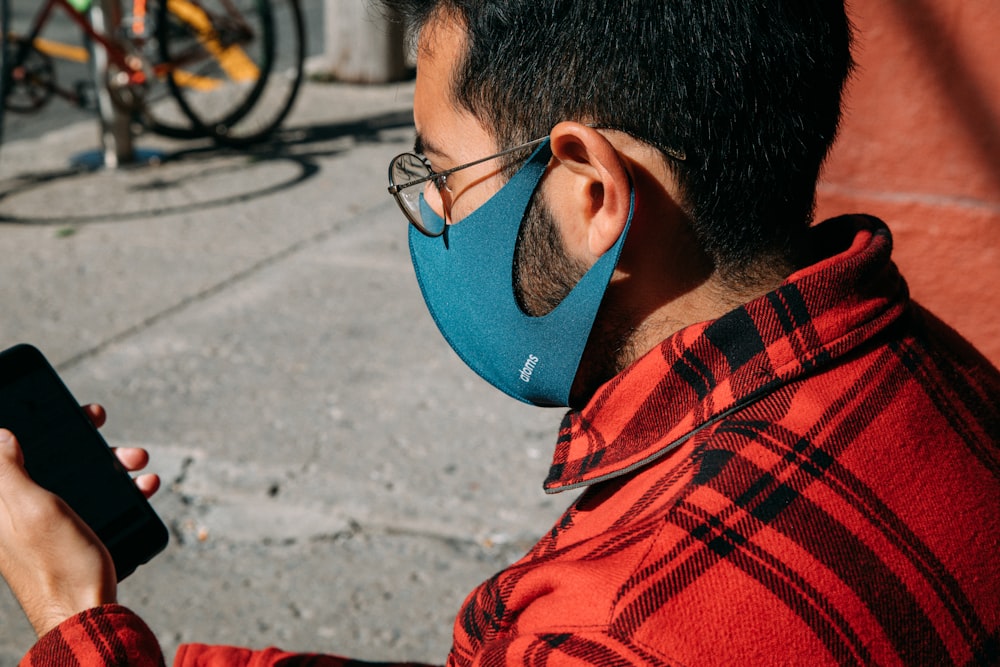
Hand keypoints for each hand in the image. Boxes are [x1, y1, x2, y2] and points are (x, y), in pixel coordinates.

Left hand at [0, 405, 158, 637]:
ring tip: (136, 460)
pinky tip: (143, 488)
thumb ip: (9, 472)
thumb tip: (0, 436)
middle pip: (47, 458)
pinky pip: (95, 501)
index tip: (57, 408)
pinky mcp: (70, 536)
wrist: (86, 615)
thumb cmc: (57, 566)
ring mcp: (45, 525)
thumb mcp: (33, 510)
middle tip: (100, 422)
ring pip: (78, 478)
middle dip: (80, 438)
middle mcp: (19, 511)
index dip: (28, 424)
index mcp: (2, 503)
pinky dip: (120, 491)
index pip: (8, 450)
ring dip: (110, 463)